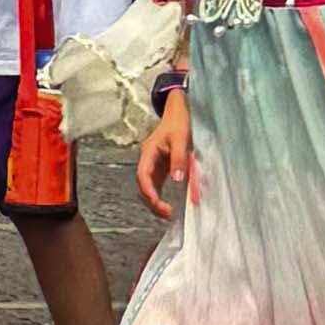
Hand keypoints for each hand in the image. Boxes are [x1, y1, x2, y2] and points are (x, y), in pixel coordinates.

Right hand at [135, 90, 191, 219]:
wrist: (180, 109)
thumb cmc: (178, 121)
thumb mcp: (181, 138)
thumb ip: (179, 159)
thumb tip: (178, 181)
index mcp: (148, 152)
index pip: (143, 176)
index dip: (149, 193)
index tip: (159, 204)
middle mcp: (148, 161)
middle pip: (144, 187)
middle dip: (153, 203)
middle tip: (168, 214)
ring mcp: (154, 165)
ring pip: (150, 188)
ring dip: (157, 202)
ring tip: (170, 214)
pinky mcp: (162, 168)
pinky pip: (160, 185)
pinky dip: (164, 196)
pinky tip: (174, 204)